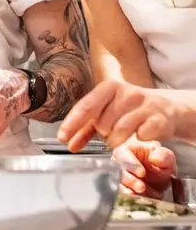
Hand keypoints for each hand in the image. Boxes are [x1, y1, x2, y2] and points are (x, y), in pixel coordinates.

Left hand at [59, 80, 185, 150]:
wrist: (167, 109)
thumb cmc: (131, 111)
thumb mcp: (107, 113)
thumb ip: (86, 128)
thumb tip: (68, 142)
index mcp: (110, 87)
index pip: (87, 106)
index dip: (73, 123)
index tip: (62, 137)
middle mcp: (127, 93)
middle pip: (102, 123)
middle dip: (102, 134)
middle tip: (109, 133)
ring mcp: (145, 105)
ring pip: (120, 131)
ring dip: (116, 140)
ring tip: (120, 138)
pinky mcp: (159, 120)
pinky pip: (140, 136)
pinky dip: (137, 139)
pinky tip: (140, 135)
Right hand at [113, 136, 176, 197]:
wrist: (160, 180)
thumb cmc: (160, 165)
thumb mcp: (167, 159)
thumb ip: (164, 156)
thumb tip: (155, 158)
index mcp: (128, 148)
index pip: (122, 153)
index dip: (132, 164)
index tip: (142, 173)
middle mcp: (118, 161)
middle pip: (117, 169)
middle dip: (130, 180)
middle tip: (141, 187)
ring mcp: (117, 175)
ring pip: (116, 182)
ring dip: (128, 190)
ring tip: (141, 195)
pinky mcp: (119, 188)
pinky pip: (118, 193)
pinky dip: (128, 198)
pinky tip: (138, 199)